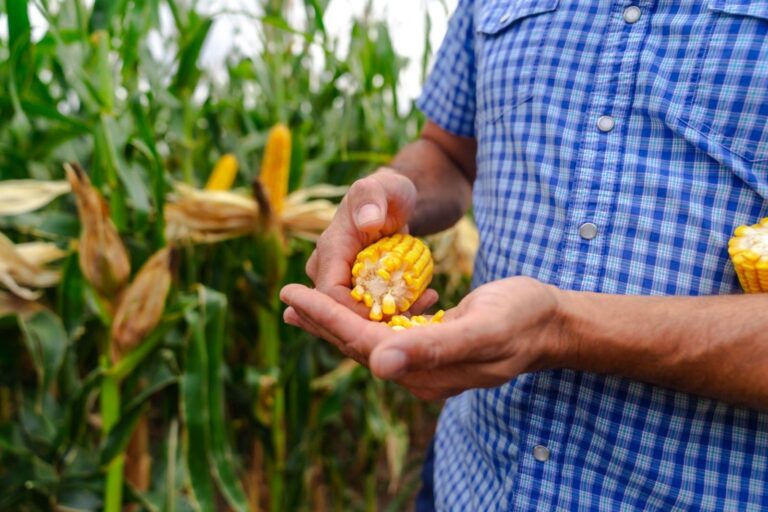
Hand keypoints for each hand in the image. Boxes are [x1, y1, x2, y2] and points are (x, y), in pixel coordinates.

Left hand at [280, 276, 563, 399]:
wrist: (550, 323)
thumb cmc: (522, 318)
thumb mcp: (484, 328)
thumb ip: (434, 347)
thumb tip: (378, 365)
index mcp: (428, 370)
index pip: (364, 344)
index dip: (326, 319)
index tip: (292, 294)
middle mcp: (421, 373)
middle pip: (359, 346)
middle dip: (321, 321)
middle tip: (286, 296)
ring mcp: (427, 363)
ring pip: (369, 341)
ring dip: (335, 321)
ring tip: (304, 304)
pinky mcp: (432, 349)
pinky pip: (387, 334)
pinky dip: (363, 318)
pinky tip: (353, 306)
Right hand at [305, 168, 436, 314]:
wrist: (394, 201)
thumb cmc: (389, 191)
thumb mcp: (384, 187)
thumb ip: (372, 200)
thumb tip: (367, 222)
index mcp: (330, 249)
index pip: (330, 293)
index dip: (355, 311)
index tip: (391, 311)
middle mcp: (328, 269)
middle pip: (342, 310)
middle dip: (377, 319)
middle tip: (418, 310)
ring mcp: (341, 280)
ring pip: (358, 314)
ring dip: (393, 316)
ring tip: (428, 301)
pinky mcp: (357, 288)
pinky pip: (372, 309)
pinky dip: (399, 309)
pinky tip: (428, 298)